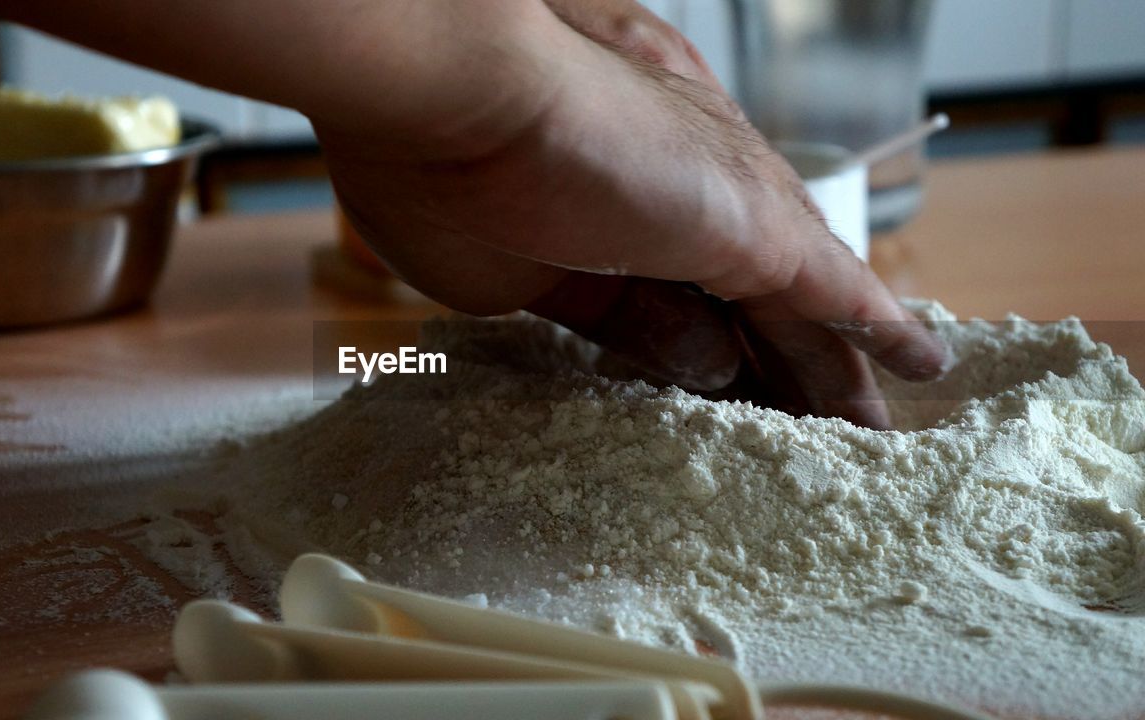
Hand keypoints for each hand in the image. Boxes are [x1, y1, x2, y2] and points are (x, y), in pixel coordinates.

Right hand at [318, 0, 946, 426]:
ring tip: (868, 430)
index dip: (704, 352)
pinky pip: (840, 296)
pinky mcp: (760, 227)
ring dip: (834, 371)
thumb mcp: (521, 284)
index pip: (676, 302)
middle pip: (748, 308)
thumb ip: (618, 323)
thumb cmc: (438, 175)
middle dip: (780, 370)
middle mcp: (681, 204)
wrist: (452, 99)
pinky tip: (922, 369)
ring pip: (800, 310)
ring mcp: (724, 211)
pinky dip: (883, 334)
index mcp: (614, 219)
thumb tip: (700, 362)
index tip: (720, 394)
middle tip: (810, 432)